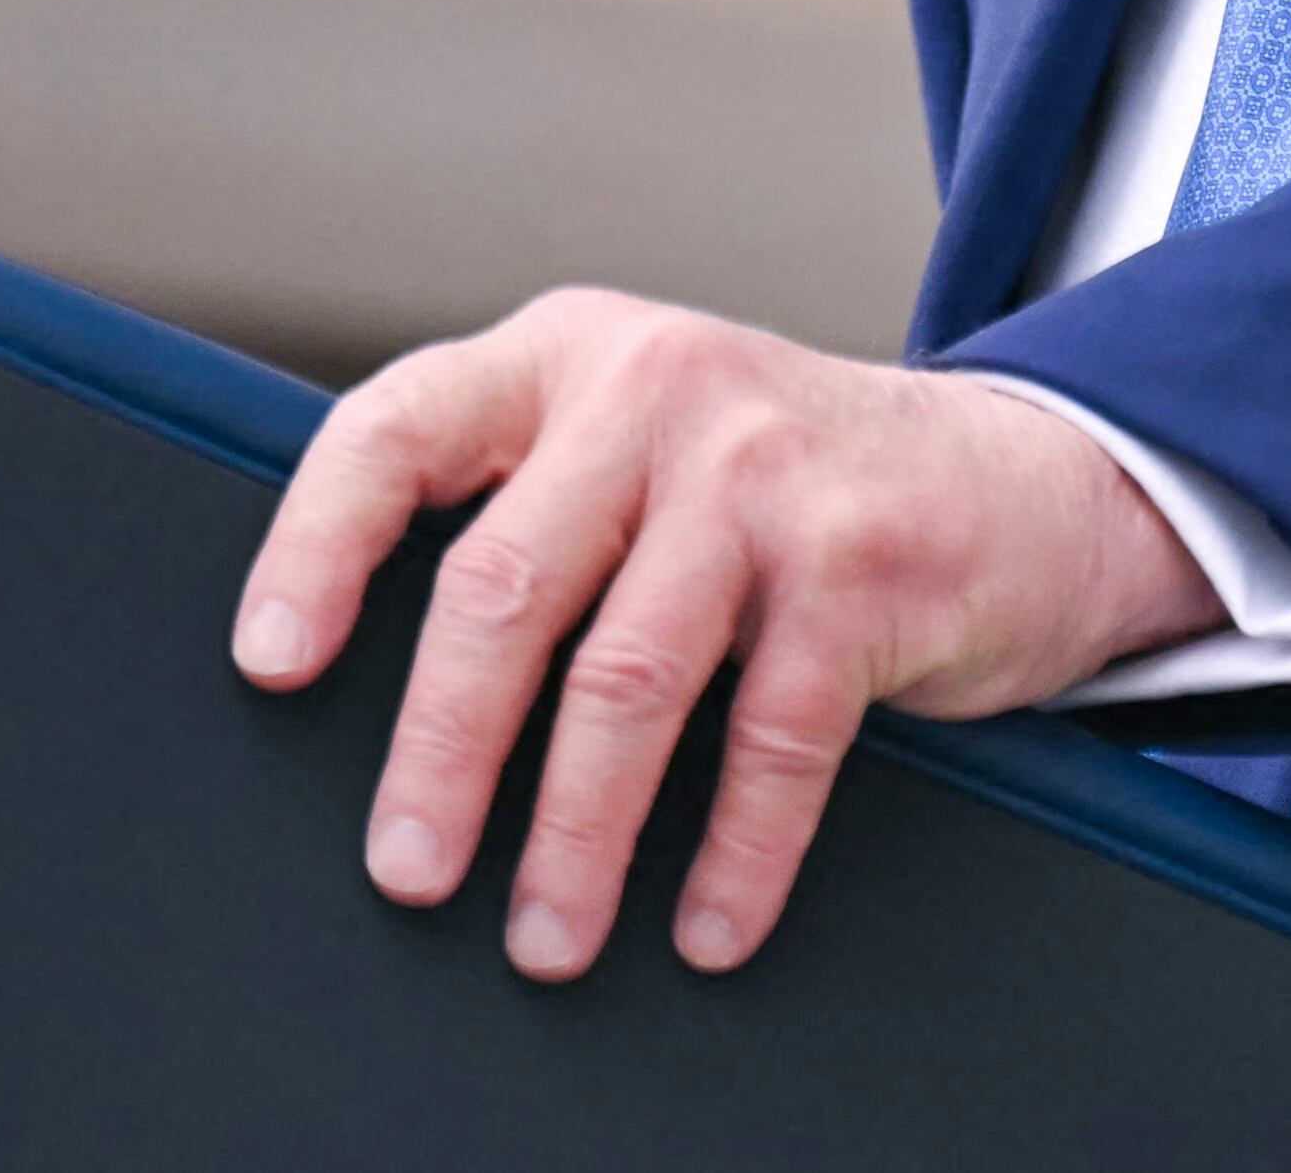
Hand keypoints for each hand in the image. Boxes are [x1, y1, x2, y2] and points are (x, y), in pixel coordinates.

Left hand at [231, 289, 1222, 980]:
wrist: (1021, 477)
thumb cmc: (783, 483)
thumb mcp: (642, 433)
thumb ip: (529, 496)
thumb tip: (360, 673)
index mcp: (569, 355)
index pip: (398, 429)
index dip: (316, 547)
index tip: (269, 663)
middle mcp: (657, 390)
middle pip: (504, 587)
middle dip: (441, 751)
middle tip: (407, 871)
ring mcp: (765, 474)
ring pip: (628, 677)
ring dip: (573, 833)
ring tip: (544, 935)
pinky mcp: (864, 566)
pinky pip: (773, 740)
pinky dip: (734, 855)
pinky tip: (707, 924)